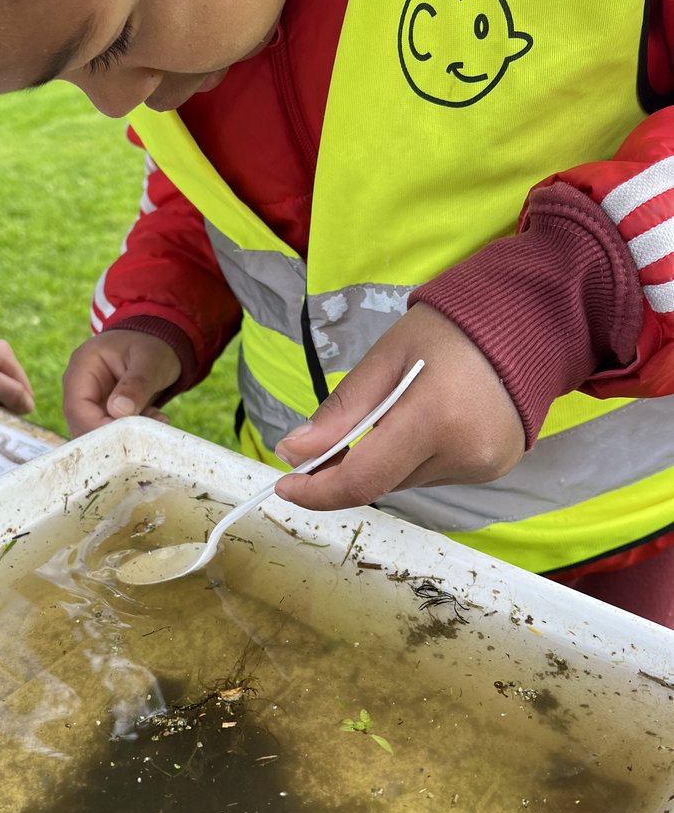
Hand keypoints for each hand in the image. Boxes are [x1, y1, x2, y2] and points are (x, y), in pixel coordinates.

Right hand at [63, 329, 181, 436]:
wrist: (157, 344)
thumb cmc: (152, 346)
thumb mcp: (150, 361)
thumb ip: (136, 384)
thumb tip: (119, 411)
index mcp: (83, 365)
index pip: (78, 407)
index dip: (98, 427)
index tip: (129, 435)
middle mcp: (78, 386)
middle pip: (81, 424)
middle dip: (115, 435)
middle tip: (149, 430)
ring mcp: (87, 401)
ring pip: (95, 432)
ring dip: (125, 436)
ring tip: (156, 419)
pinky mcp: (100, 413)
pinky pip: (108, 433)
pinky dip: (130, 434)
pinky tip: (153, 419)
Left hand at [274, 303, 524, 509]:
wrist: (526, 322)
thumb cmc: (450, 330)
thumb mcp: (385, 357)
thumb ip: (341, 410)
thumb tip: (294, 451)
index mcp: (435, 418)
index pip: (364, 478)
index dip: (318, 490)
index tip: (286, 484)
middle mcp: (464, 453)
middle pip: (382, 482)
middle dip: (346, 469)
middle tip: (323, 445)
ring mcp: (484, 466)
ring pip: (405, 482)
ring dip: (382, 462)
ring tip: (391, 415)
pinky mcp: (493, 469)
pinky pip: (432, 476)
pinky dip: (413, 458)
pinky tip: (423, 423)